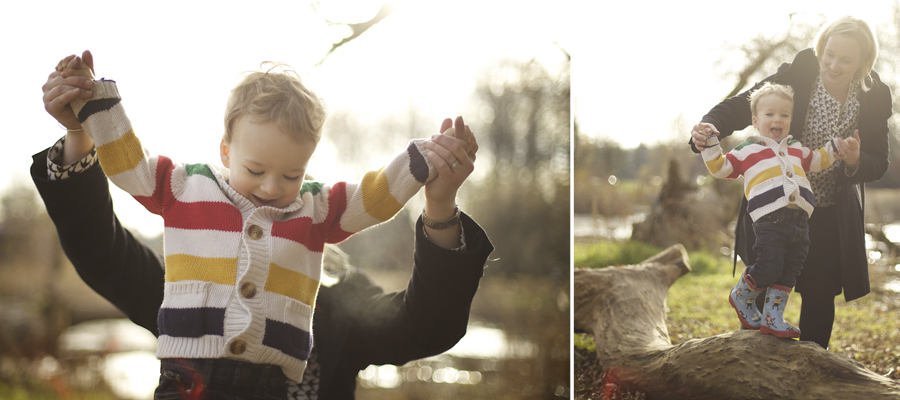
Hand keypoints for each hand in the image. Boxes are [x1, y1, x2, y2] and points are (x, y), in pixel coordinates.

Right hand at [44, 50, 96, 164]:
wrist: (82, 119)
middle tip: (92, 82)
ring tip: (90, 91)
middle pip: (63, 78)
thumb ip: (86, 67)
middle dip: (78, 79)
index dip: (69, 62)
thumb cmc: (84, 99)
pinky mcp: (49, 106)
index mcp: (56, 76)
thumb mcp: (87, 81)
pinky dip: (69, 95)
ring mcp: (47, 95)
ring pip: (60, 87)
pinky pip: (59, 98)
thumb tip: (86, 51)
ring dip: (76, 87)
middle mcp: (49, 84)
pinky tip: (77, 93)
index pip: (61, 66)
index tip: (79, 61)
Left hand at [423, 116, 475, 208]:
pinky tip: (428, 153)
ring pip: (449, 155)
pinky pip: (443, 165)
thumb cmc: (441, 171)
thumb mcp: (444, 152)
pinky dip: (434, 157)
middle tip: (433, 136)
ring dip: (436, 147)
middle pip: (457, 146)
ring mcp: (461, 173)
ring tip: (426, 143)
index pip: (466, 139)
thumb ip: (447, 136)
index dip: (462, 128)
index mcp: (469, 156)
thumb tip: (449, 118)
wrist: (439, 193)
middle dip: (444, 138)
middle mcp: (469, 164)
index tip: (458, 117)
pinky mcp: (452, 180)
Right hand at [691, 122, 718, 147]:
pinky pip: (696, 146)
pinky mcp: (695, 143)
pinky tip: (703, 148)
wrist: (703, 131)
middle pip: (695, 135)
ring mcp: (694, 138)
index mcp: (697, 126)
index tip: (710, 131)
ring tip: (705, 143)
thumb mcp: (710, 126)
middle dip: (701, 137)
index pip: (700, 127)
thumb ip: (713, 129)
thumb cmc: (706, 128)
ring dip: (700, 143)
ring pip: (695, 141)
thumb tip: (718, 133)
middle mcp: (694, 132)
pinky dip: (699, 148)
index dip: (704, 129)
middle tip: (706, 138)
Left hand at [835, 130, 860, 165]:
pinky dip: (836, 155)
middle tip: (839, 138)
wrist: (855, 159)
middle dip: (842, 143)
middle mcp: (851, 153)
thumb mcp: (858, 143)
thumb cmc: (856, 149)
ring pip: (843, 152)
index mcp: (856, 149)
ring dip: (839, 147)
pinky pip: (839, 158)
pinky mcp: (844, 159)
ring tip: (837, 142)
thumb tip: (856, 130)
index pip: (854, 145)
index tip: (849, 139)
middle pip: (846, 149)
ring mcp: (847, 156)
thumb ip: (856, 137)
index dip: (851, 142)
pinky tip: (834, 152)